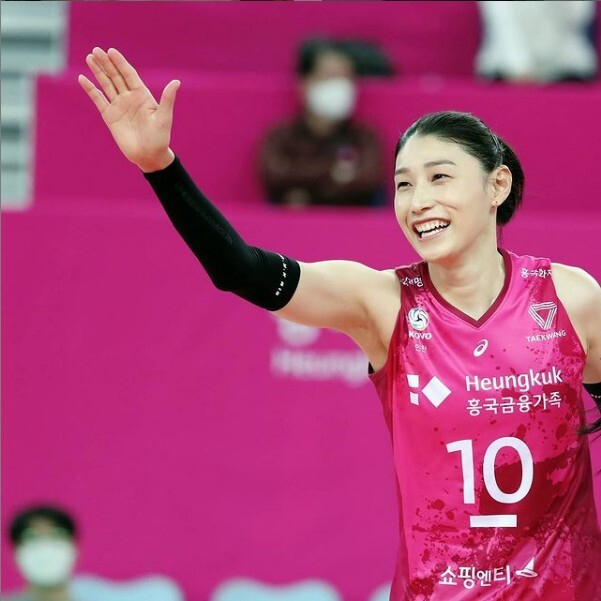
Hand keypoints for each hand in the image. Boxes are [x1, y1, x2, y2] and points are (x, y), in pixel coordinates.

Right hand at [78, 47, 179, 171]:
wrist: (149, 156)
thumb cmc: (160, 138)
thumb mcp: (164, 118)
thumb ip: (167, 99)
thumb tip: (176, 82)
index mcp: (142, 95)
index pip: (129, 74)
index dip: (120, 62)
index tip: (111, 51)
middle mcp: (129, 98)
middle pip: (115, 76)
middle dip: (106, 63)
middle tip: (96, 50)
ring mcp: (119, 106)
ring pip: (106, 84)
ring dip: (98, 71)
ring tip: (89, 57)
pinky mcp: (110, 116)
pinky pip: (98, 100)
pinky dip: (90, 90)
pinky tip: (82, 79)